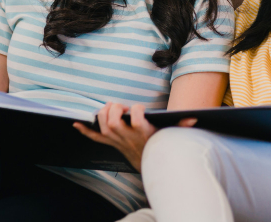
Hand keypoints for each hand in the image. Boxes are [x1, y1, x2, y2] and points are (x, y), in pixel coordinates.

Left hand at [73, 103, 198, 171]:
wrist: (149, 164)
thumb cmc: (159, 144)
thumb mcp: (171, 133)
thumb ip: (181, 124)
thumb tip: (194, 118)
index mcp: (143, 132)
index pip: (137, 119)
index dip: (138, 110)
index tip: (141, 108)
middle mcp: (128, 137)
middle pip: (114, 122)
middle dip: (115, 110)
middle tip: (121, 106)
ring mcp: (117, 140)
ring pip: (103, 127)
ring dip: (102, 115)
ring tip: (109, 107)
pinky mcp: (111, 143)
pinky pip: (95, 138)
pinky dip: (85, 131)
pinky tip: (77, 123)